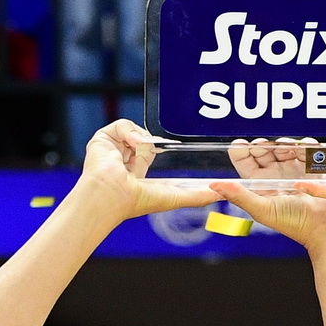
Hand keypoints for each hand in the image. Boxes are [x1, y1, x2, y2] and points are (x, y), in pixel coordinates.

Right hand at [75, 119, 221, 219]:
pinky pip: (123, 124)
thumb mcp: (174, 197)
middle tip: (152, 150)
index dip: (162, 148)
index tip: (175, 147)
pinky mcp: (104, 139)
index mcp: (136, 172)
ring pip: (136, 130)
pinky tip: (132, 144)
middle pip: (144, 138)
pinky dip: (130, 132)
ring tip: (139, 152)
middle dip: (152, 142)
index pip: (151, 152)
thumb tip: (220, 195)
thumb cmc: (136, 201)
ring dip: (141, 140)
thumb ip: (198, 196)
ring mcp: (113, 148)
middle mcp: (124, 158)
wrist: (111, 195)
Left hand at [206, 138, 325, 248]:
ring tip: (288, 148)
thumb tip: (212, 185)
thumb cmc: (295, 223)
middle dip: (264, 144)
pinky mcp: (315, 167)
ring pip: (286, 146)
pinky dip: (307, 144)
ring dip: (285, 142)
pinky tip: (307, 148)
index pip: (245, 160)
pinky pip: (309, 148)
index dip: (242, 150)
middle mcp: (277, 175)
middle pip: (265, 149)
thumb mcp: (263, 210)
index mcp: (261, 184)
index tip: (244, 145)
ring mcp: (296, 170)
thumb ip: (238, 196)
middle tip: (266, 146)